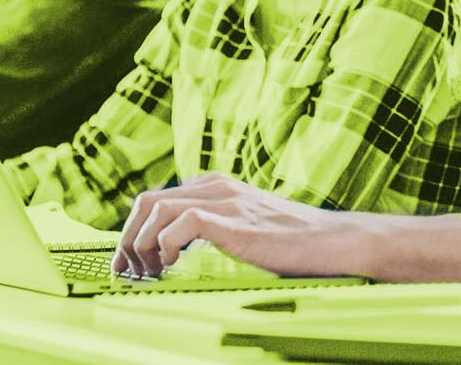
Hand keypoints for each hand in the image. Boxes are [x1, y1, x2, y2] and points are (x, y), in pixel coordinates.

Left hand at [111, 173, 374, 278]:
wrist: (332, 241)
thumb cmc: (293, 243)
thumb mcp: (247, 227)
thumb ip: (217, 228)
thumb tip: (179, 254)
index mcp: (217, 186)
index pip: (155, 199)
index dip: (134, 233)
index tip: (132, 267)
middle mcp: (217, 186)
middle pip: (146, 201)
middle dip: (129, 239)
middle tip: (133, 274)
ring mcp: (226, 200)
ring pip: (155, 209)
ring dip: (141, 245)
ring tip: (152, 275)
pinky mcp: (234, 222)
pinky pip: (179, 224)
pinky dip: (164, 247)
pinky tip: (173, 267)